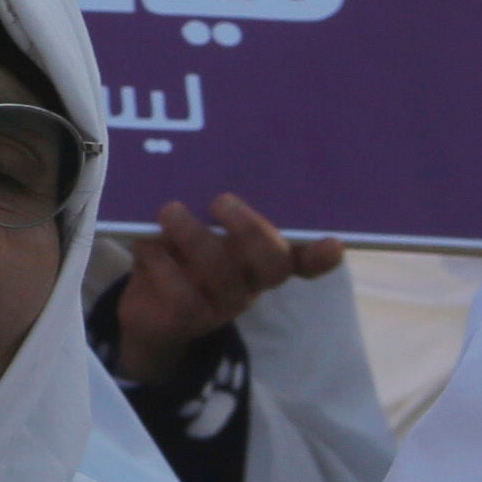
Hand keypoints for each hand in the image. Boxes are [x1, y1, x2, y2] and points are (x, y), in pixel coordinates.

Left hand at [108, 192, 344, 384]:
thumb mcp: (192, 226)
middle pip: (272, 263)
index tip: (333, 243)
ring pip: (224, 277)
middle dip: (251, 230)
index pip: (303, 258)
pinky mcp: (187, 320)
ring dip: (197, 239)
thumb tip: (198, 162)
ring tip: (171, 211)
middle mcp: (249, 281)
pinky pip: (183, 297)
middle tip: (221, 201)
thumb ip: (202, 203)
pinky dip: (163, 264)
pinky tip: (148, 245)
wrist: (148, 312)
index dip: (320, 255)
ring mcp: (221, 304)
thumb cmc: (177, 254)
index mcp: (258, 257)